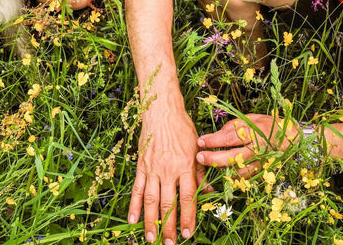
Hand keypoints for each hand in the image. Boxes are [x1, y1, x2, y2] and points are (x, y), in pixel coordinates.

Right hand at [128, 105, 209, 243]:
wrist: (161, 110)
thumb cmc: (182, 128)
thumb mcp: (197, 148)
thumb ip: (202, 172)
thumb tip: (209, 192)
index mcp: (186, 166)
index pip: (188, 198)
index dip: (188, 217)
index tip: (188, 234)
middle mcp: (169, 169)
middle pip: (169, 204)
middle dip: (170, 226)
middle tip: (170, 244)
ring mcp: (153, 168)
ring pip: (152, 200)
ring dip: (151, 221)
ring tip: (151, 238)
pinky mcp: (141, 165)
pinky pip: (137, 188)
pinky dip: (134, 205)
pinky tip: (132, 220)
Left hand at [195, 113, 300, 176]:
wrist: (291, 139)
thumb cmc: (269, 125)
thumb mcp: (251, 118)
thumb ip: (234, 126)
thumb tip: (217, 135)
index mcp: (255, 133)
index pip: (231, 138)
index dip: (214, 140)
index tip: (200, 141)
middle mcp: (259, 150)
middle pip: (233, 158)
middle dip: (213, 159)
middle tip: (200, 157)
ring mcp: (262, 164)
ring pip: (238, 172)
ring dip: (222, 171)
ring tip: (209, 166)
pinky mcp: (263, 173)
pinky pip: (246, 179)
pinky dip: (233, 178)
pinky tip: (223, 173)